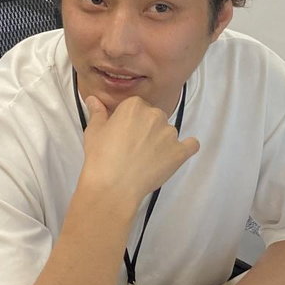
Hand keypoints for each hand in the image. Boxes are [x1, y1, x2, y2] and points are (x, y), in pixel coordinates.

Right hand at [80, 94, 199, 205]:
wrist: (113, 185)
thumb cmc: (101, 157)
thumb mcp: (94, 131)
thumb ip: (97, 112)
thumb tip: (93, 99)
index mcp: (134, 105)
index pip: (138, 107)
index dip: (131, 121)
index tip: (124, 133)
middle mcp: (155, 114)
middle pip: (155, 117)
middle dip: (147, 129)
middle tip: (134, 147)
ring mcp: (170, 133)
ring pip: (169, 132)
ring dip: (162, 141)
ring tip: (147, 159)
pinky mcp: (180, 152)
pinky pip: (191, 145)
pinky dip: (185, 148)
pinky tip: (175, 155)